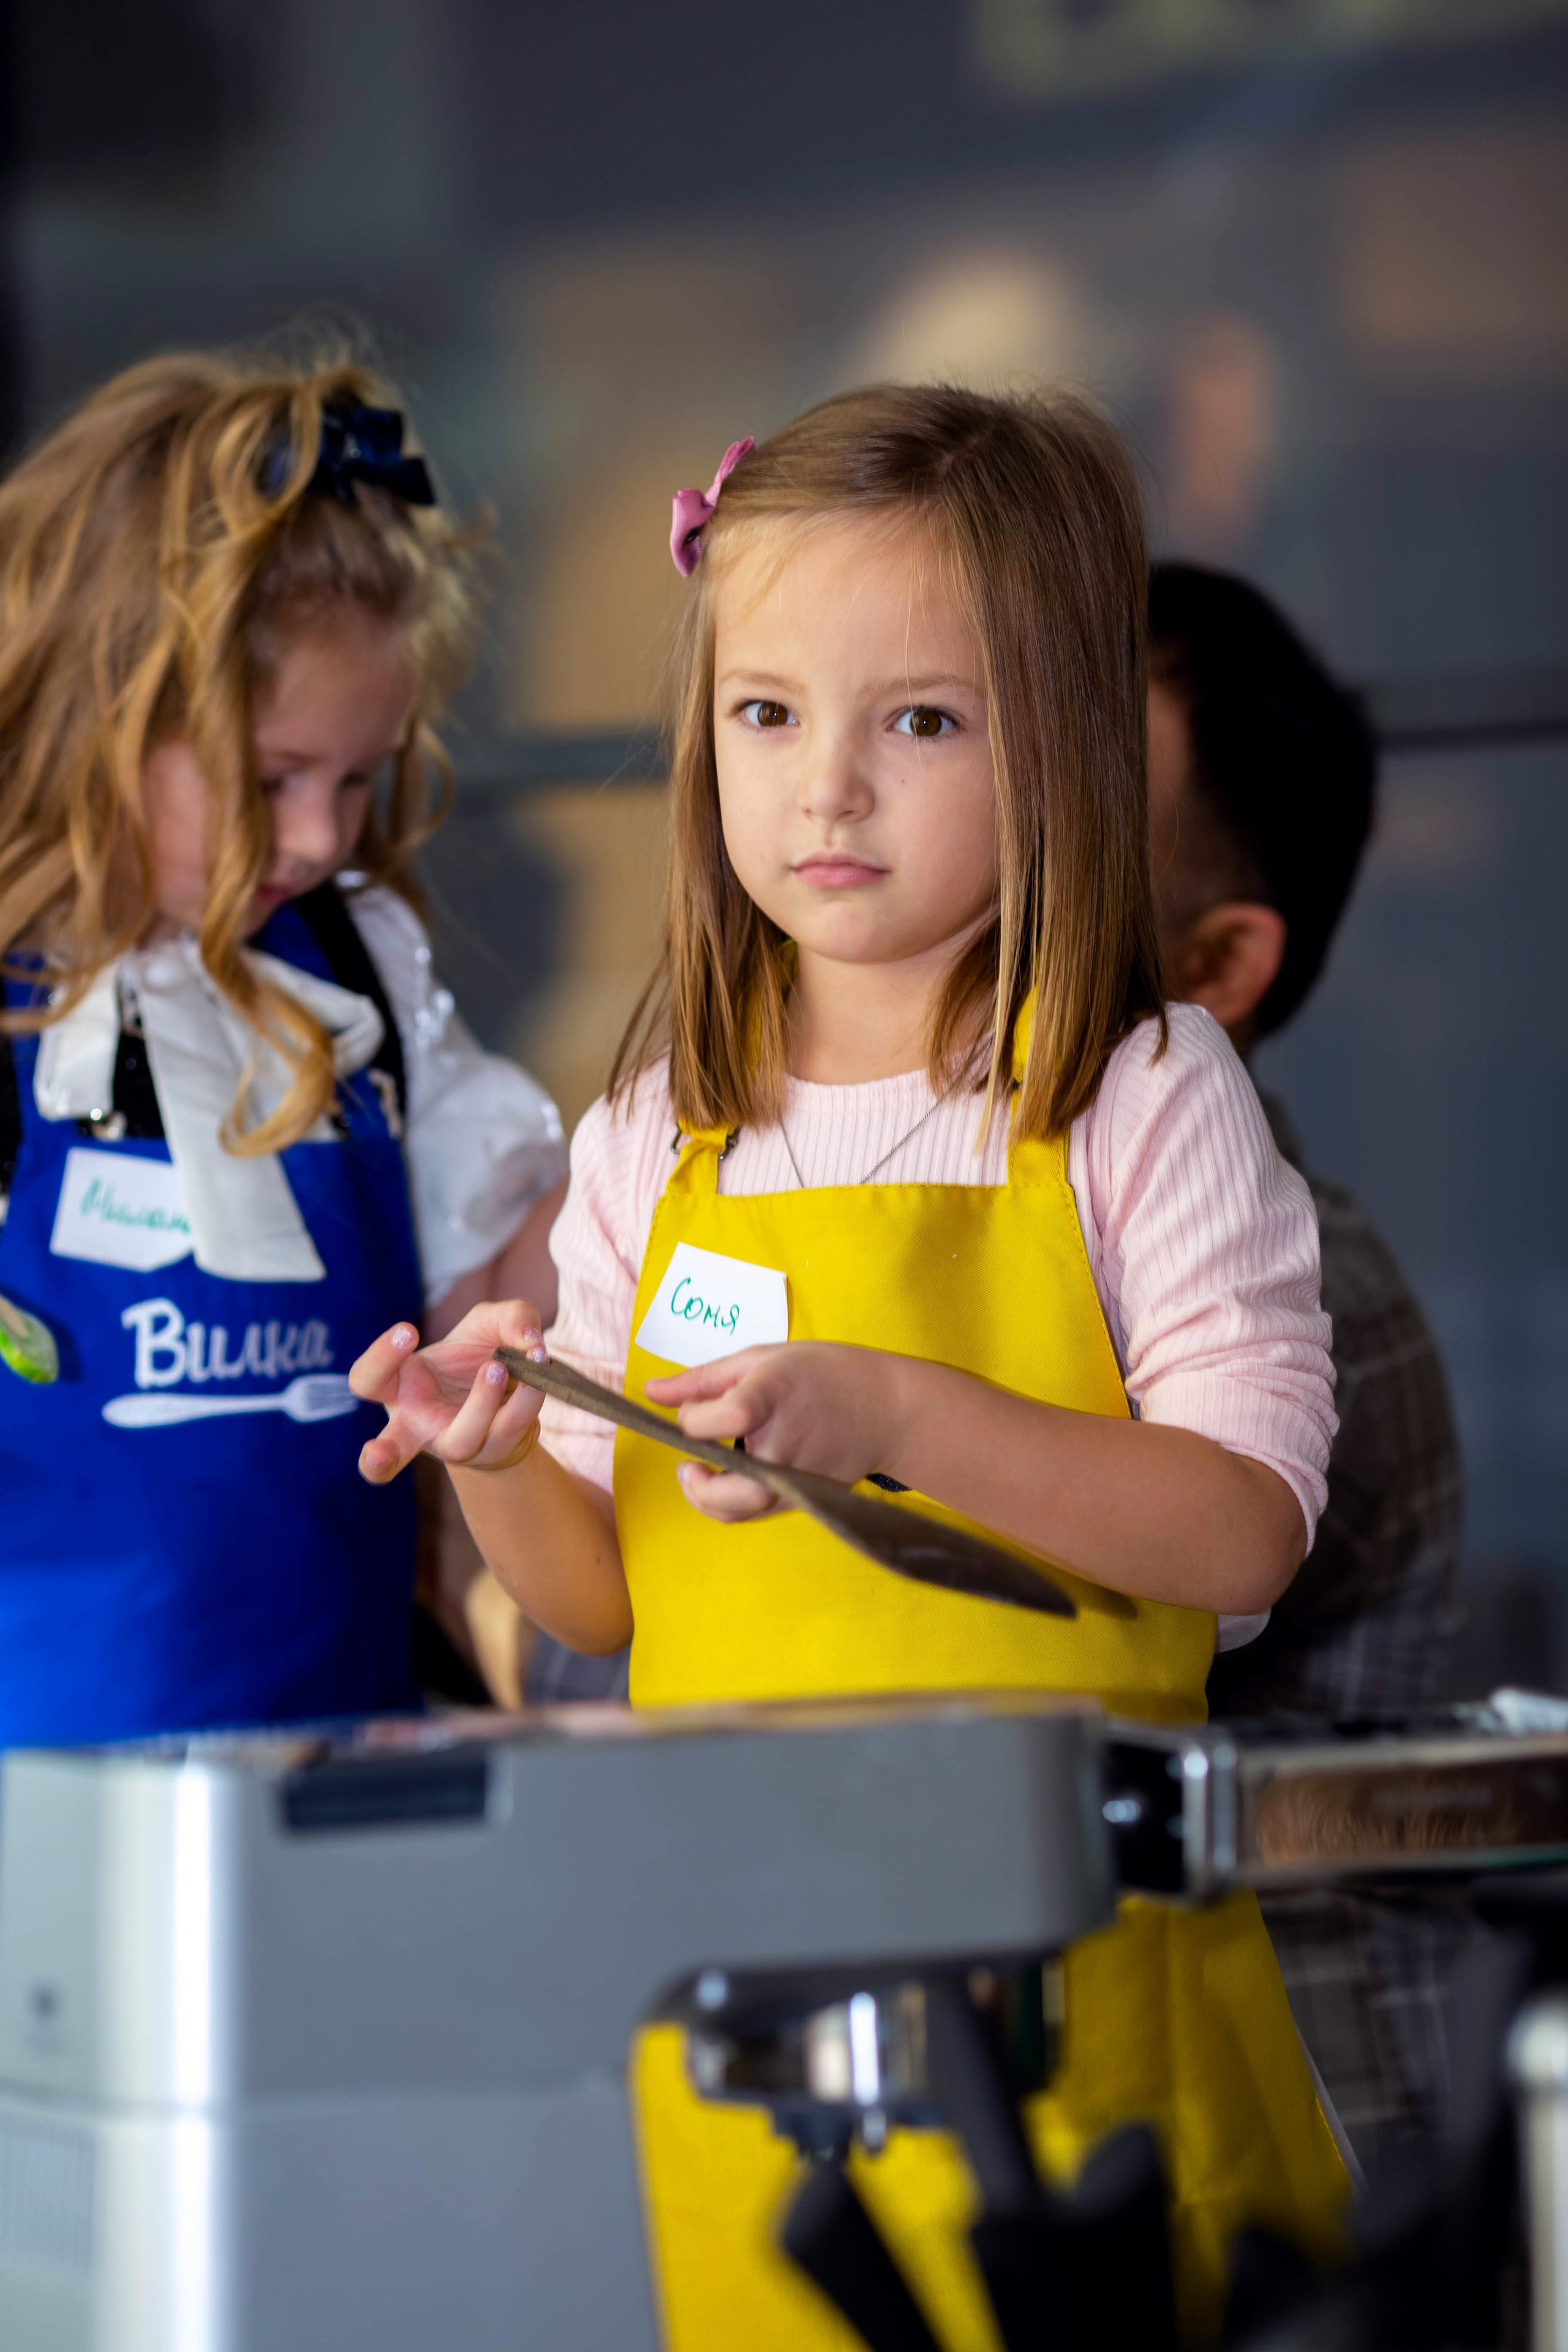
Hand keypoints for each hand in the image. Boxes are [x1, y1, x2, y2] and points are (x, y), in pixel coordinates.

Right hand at [350, 1300, 549, 1482]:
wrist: (516, 1398)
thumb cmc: (483, 1358)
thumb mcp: (490, 1324)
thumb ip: (509, 1316)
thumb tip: (527, 1339)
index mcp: (400, 1388)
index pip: (368, 1380)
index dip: (380, 1358)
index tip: (407, 1331)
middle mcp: (420, 1424)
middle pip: (391, 1449)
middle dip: (379, 1458)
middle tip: (377, 1454)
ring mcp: (458, 1442)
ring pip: (461, 1440)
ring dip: (480, 1403)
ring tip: (496, 1367)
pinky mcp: (496, 1448)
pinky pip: (509, 1428)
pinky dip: (527, 1399)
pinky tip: (539, 1374)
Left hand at [646, 1343, 901, 1523]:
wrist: (887, 1408)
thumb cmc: (821, 1372)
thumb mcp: (760, 1358)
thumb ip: (702, 1379)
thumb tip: (650, 1394)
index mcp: (774, 1394)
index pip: (725, 1416)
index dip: (696, 1419)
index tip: (695, 1413)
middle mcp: (787, 1441)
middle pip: (737, 1488)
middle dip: (699, 1488)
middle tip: (688, 1469)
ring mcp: (800, 1475)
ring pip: (743, 1509)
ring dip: (710, 1500)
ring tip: (701, 1476)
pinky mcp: (807, 1496)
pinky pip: (759, 1511)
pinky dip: (734, 1503)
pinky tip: (731, 1480)